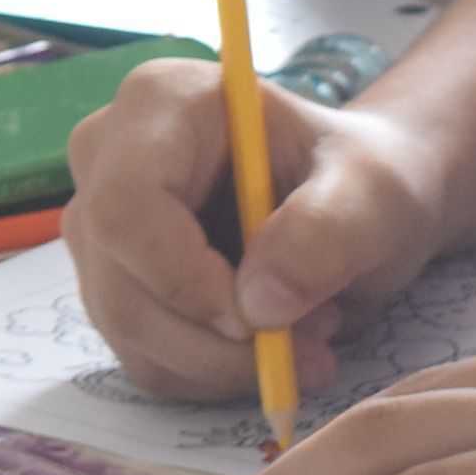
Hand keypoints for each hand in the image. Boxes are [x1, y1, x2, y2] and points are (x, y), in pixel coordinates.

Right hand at [63, 58, 454, 402]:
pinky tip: (273, 344)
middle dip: (218, 339)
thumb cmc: (364, 179)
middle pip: (122, 282)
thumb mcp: (373, 194)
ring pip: (130, 331)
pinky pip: (145, 357)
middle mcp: (110, 157)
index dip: (182, 276)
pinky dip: (213, 372)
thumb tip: (258, 304)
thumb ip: (325, 232)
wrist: (360, 205)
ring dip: (225, 361)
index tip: (260, 318)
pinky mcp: (114, 284)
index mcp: (163, 101)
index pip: (126, 204)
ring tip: (308, 334)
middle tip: (313, 345)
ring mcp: (102, 227)